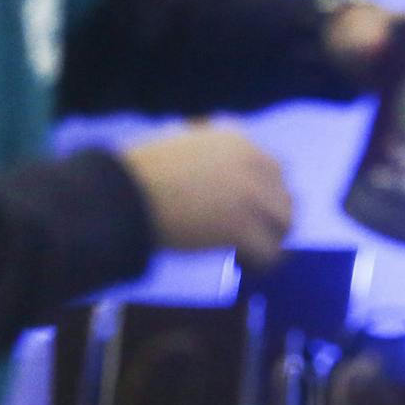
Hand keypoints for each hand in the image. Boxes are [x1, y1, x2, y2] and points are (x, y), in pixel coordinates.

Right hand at [119, 127, 292, 269]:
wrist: (120, 195)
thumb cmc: (135, 174)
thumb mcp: (179, 146)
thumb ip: (208, 153)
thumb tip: (217, 168)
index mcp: (238, 141)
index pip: (274, 169)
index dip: (264, 193)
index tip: (248, 211)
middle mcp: (253, 163)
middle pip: (284, 196)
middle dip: (272, 217)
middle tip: (252, 236)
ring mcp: (251, 195)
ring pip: (283, 224)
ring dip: (270, 239)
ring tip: (245, 253)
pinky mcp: (243, 227)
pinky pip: (270, 253)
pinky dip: (260, 262)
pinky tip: (240, 264)